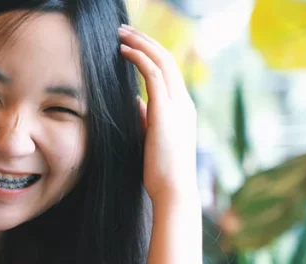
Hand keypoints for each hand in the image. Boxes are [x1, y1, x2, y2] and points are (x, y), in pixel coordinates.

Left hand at [119, 24, 198, 206]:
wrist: (173, 191)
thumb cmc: (160, 172)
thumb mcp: (151, 138)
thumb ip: (147, 118)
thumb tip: (136, 102)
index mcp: (183, 109)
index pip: (169, 72)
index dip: (151, 54)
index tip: (133, 45)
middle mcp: (184, 102)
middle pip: (167, 59)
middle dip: (146, 41)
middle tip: (125, 31)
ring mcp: (178, 105)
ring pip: (161, 61)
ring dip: (140, 44)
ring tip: (121, 34)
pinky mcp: (165, 111)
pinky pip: (154, 74)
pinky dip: (139, 58)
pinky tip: (123, 51)